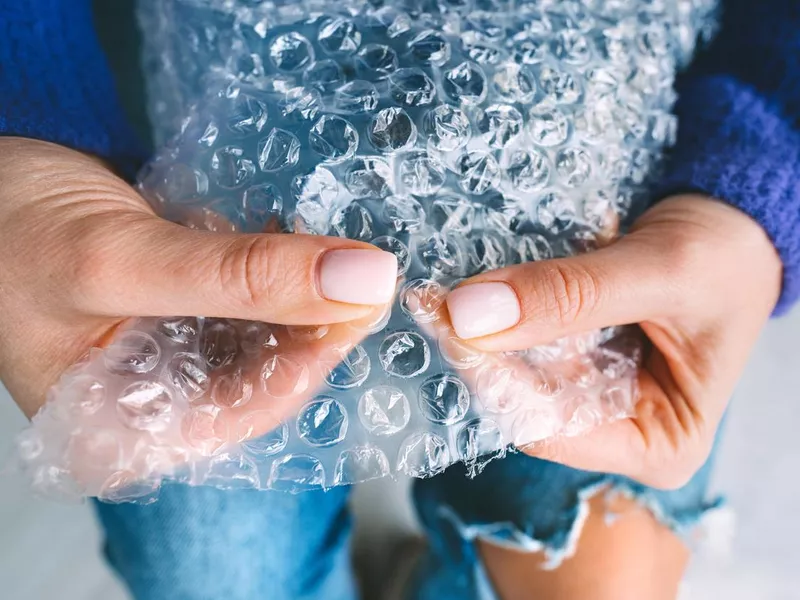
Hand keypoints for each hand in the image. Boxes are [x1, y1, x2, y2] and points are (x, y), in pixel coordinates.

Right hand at [0, 138, 396, 419]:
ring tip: (324, 243)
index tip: (365, 294)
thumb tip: (360, 280)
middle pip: (265, 371)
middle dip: (312, 316)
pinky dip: (270, 268)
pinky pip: (245, 301)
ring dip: (298, 288)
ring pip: (263, 333)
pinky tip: (283, 236)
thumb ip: (239, 277)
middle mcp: (152, 406)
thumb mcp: (122, 260)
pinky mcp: (177, 313)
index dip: (317, 352)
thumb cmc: (3, 230)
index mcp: (125, 433)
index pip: (254, 409)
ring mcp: (167, 357)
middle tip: (356, 260)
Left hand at [445, 195, 781, 488]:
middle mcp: (619, 429)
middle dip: (481, 350)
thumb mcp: (658, 273)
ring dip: (482, 328)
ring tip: (441, 290)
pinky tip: (473, 286)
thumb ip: (569, 296)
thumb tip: (472, 314)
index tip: (447, 322)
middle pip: (527, 401)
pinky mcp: (577, 360)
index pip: (550, 427)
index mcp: (657, 444)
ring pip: (518, 369)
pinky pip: (525, 342)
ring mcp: (594, 395)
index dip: (494, 379)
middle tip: (433, 298)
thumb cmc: (726, 258)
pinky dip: (501, 313)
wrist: (737, 225)